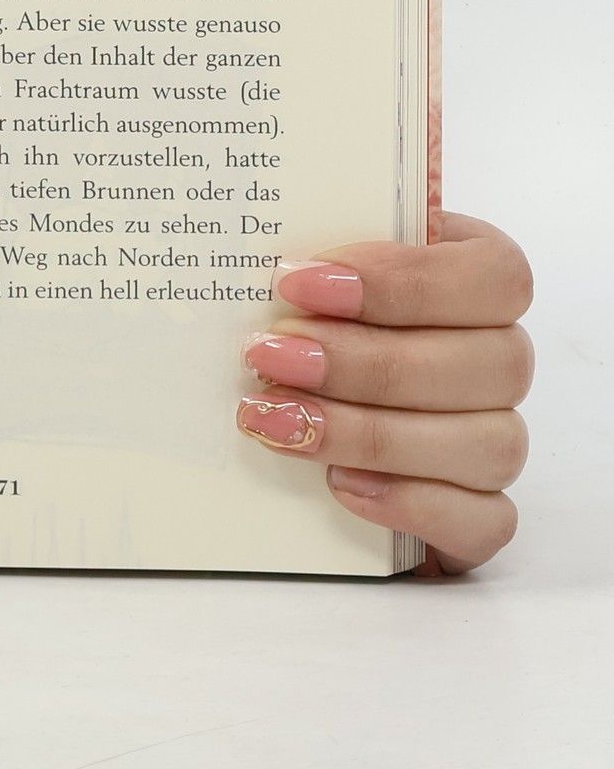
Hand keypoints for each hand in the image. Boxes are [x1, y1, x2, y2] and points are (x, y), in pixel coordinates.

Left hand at [238, 212, 533, 572]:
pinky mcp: (479, 509)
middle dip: (364, 362)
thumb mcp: (314, 268)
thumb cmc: (312, 313)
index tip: (299, 281)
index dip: (403, 281)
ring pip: (484, 443)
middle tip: (268, 356)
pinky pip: (485, 520)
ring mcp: (497, 436)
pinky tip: (339, 485)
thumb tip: (276, 255)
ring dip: (370, 432)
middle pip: (483, 364)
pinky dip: (413, 504)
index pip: (493, 276)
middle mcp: (500, 359)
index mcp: (478, 280)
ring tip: (276, 419)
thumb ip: (318, 249)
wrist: (303, 395)